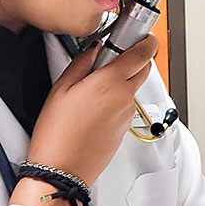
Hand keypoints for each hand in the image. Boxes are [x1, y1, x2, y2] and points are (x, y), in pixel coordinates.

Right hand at [26, 34, 157, 185]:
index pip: (143, 54)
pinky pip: (126, 105)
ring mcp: (126, 114)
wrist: (62, 169)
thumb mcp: (60, 89)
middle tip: (113, 58)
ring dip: (122, 81)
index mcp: (110, 82)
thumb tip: (95, 49)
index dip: (147, 41)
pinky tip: (94, 107)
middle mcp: (124, 97)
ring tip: (94, 87)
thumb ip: (82, 62)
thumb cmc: (57, 133)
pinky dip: (116, 99)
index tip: (143, 35)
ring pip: (133, 87)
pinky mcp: (124, 127)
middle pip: (144, 68)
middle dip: (135, 59)